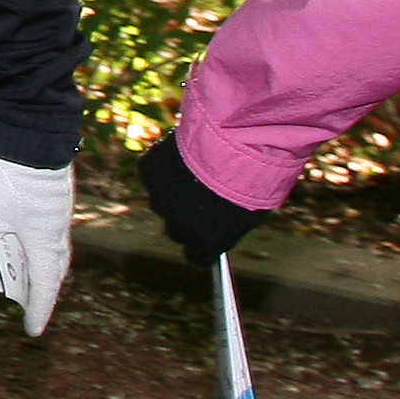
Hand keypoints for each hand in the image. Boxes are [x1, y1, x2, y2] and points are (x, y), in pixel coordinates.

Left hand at [0, 155, 76, 335]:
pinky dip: (21, 243)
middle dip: (21, 286)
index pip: (44, 290)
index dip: (37, 312)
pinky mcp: (48, 200)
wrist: (30, 139)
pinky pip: (38, 233)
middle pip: (44, 273)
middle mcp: (56, 235)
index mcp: (45, 247)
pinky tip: (4, 235)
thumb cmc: (10, 183)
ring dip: (18, 263)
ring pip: (40, 252)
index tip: (33, 331)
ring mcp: (55, 217)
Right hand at [134, 129, 266, 268]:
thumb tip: (221, 221)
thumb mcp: (249, 207)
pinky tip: (181, 153)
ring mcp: (160, 198)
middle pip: (175, 230)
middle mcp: (179, 227)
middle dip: (184, 218)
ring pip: (162, 199)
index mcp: (207, 242)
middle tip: (200, 196)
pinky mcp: (148, 171)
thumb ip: (227, 221)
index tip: (206, 233)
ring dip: (173, 189)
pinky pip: (152, 172)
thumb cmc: (251, 175)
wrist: (233, 141)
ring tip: (194, 168)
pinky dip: (162, 165)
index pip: (196, 257)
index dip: (201, 245)